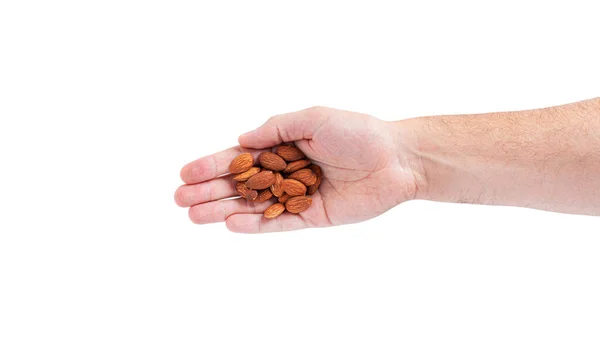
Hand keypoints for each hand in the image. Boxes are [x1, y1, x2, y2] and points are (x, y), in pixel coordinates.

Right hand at [175, 106, 420, 232]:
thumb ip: (275, 128)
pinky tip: (230, 223)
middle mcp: (287, 172)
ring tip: (194, 215)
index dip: (212, 164)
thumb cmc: (357, 131)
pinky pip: (279, 223)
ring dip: (223, 209)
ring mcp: (297, 196)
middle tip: (180, 198)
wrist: (397, 158)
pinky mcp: (313, 216)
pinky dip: (255, 225)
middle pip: (241, 184)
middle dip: (209, 190)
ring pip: (254, 205)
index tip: (185, 172)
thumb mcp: (312, 118)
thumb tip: (241, 140)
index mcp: (284, 147)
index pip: (241, 158)